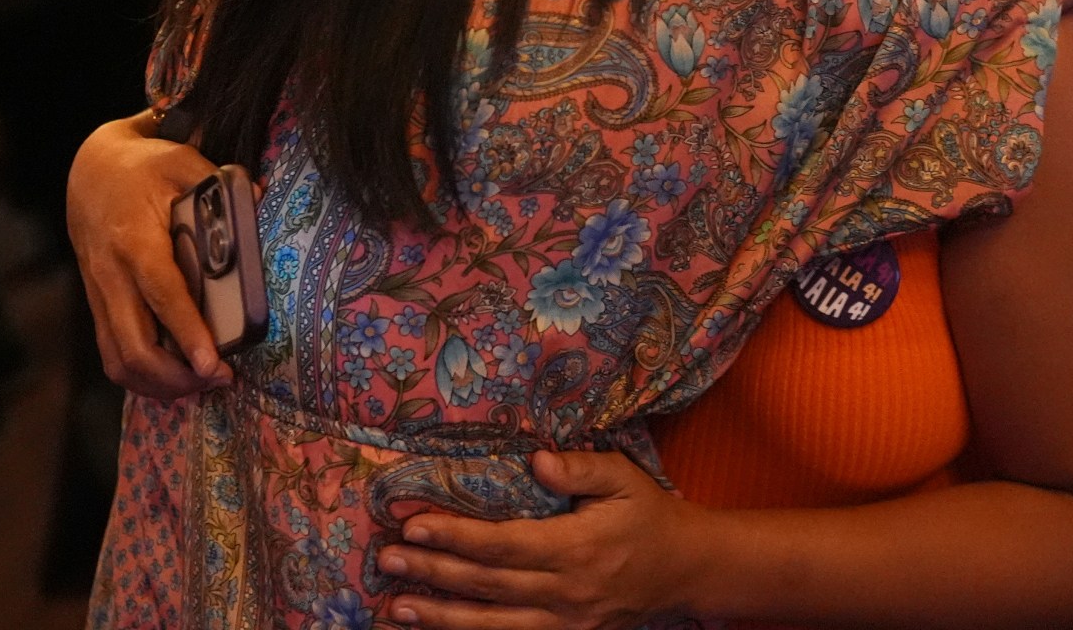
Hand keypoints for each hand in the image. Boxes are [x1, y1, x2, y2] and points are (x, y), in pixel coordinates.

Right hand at [68, 111, 230, 396]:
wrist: (89, 171)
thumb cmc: (142, 167)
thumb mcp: (180, 161)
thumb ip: (218, 184)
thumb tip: (262, 198)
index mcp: (134, 241)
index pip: (162, 295)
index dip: (188, 333)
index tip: (212, 365)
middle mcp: (111, 275)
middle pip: (135, 346)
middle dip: (177, 376)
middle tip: (221, 379)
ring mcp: (100, 295)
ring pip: (119, 360)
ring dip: (159, 384)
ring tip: (200, 385)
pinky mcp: (98, 306)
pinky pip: (112, 355)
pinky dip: (141, 377)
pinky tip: (172, 379)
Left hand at [382, 450, 703, 629]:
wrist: (686, 569)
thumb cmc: (648, 515)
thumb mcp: (623, 478)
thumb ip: (581, 468)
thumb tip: (538, 460)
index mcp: (576, 548)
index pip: (504, 544)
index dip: (457, 537)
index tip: (414, 524)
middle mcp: (566, 592)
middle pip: (488, 586)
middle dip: (433, 573)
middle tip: (386, 559)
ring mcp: (565, 623)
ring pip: (493, 626)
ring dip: (441, 618)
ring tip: (396, 608)